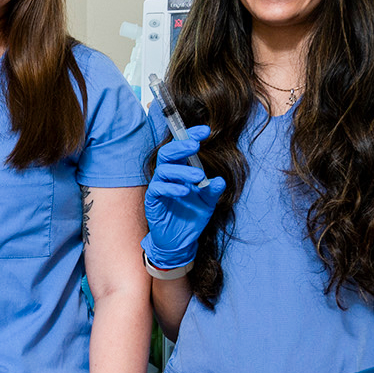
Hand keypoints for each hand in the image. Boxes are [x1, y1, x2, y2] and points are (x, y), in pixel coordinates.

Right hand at [142, 126, 225, 270]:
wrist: (180, 241)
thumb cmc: (191, 217)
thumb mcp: (207, 203)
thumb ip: (212, 191)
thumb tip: (220, 180)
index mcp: (180, 171)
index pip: (182, 149)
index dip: (191, 136)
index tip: (206, 131)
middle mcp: (168, 176)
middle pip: (168, 153)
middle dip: (181, 146)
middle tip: (196, 145)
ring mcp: (159, 187)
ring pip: (164, 170)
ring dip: (181, 170)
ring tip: (198, 177)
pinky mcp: (153, 200)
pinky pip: (158, 189)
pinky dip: (171, 188)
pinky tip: (184, 192)